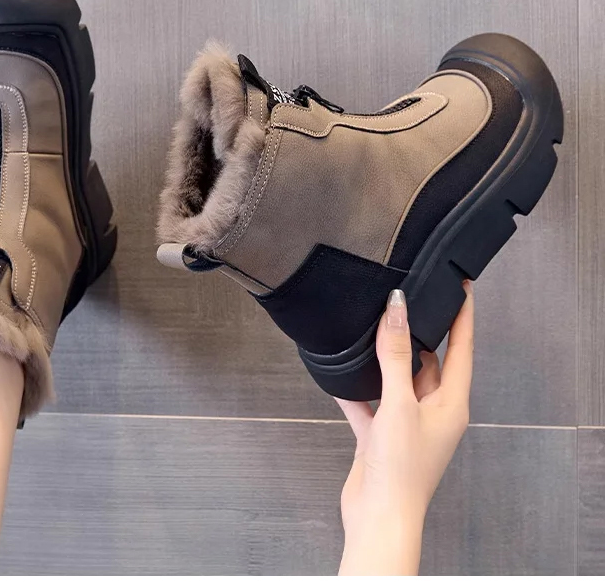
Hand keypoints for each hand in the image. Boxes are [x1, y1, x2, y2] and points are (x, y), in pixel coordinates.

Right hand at [336, 282, 473, 574]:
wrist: (378, 518)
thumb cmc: (401, 466)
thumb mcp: (400, 403)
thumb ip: (396, 354)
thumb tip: (397, 307)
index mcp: (451, 402)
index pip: (462, 348)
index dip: (462, 315)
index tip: (460, 285)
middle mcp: (433, 410)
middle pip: (428, 361)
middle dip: (417, 332)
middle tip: (404, 299)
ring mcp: (406, 424)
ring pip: (397, 380)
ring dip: (384, 358)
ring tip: (370, 326)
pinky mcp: (382, 436)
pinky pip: (370, 403)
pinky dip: (357, 389)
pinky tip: (339, 373)